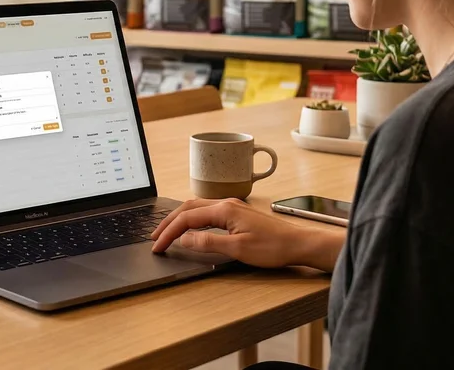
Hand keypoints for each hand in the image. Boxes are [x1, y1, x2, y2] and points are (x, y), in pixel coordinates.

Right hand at [151, 198, 342, 270]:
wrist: (298, 244)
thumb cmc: (272, 248)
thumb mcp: (237, 249)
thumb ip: (208, 242)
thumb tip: (184, 239)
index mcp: (224, 210)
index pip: (187, 218)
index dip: (169, 232)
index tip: (158, 245)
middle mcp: (226, 203)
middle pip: (188, 208)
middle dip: (169, 222)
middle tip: (155, 236)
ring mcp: (232, 207)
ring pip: (197, 208)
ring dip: (179, 219)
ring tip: (167, 231)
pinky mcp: (237, 214)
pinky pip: (207, 211)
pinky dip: (192, 218)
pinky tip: (190, 227)